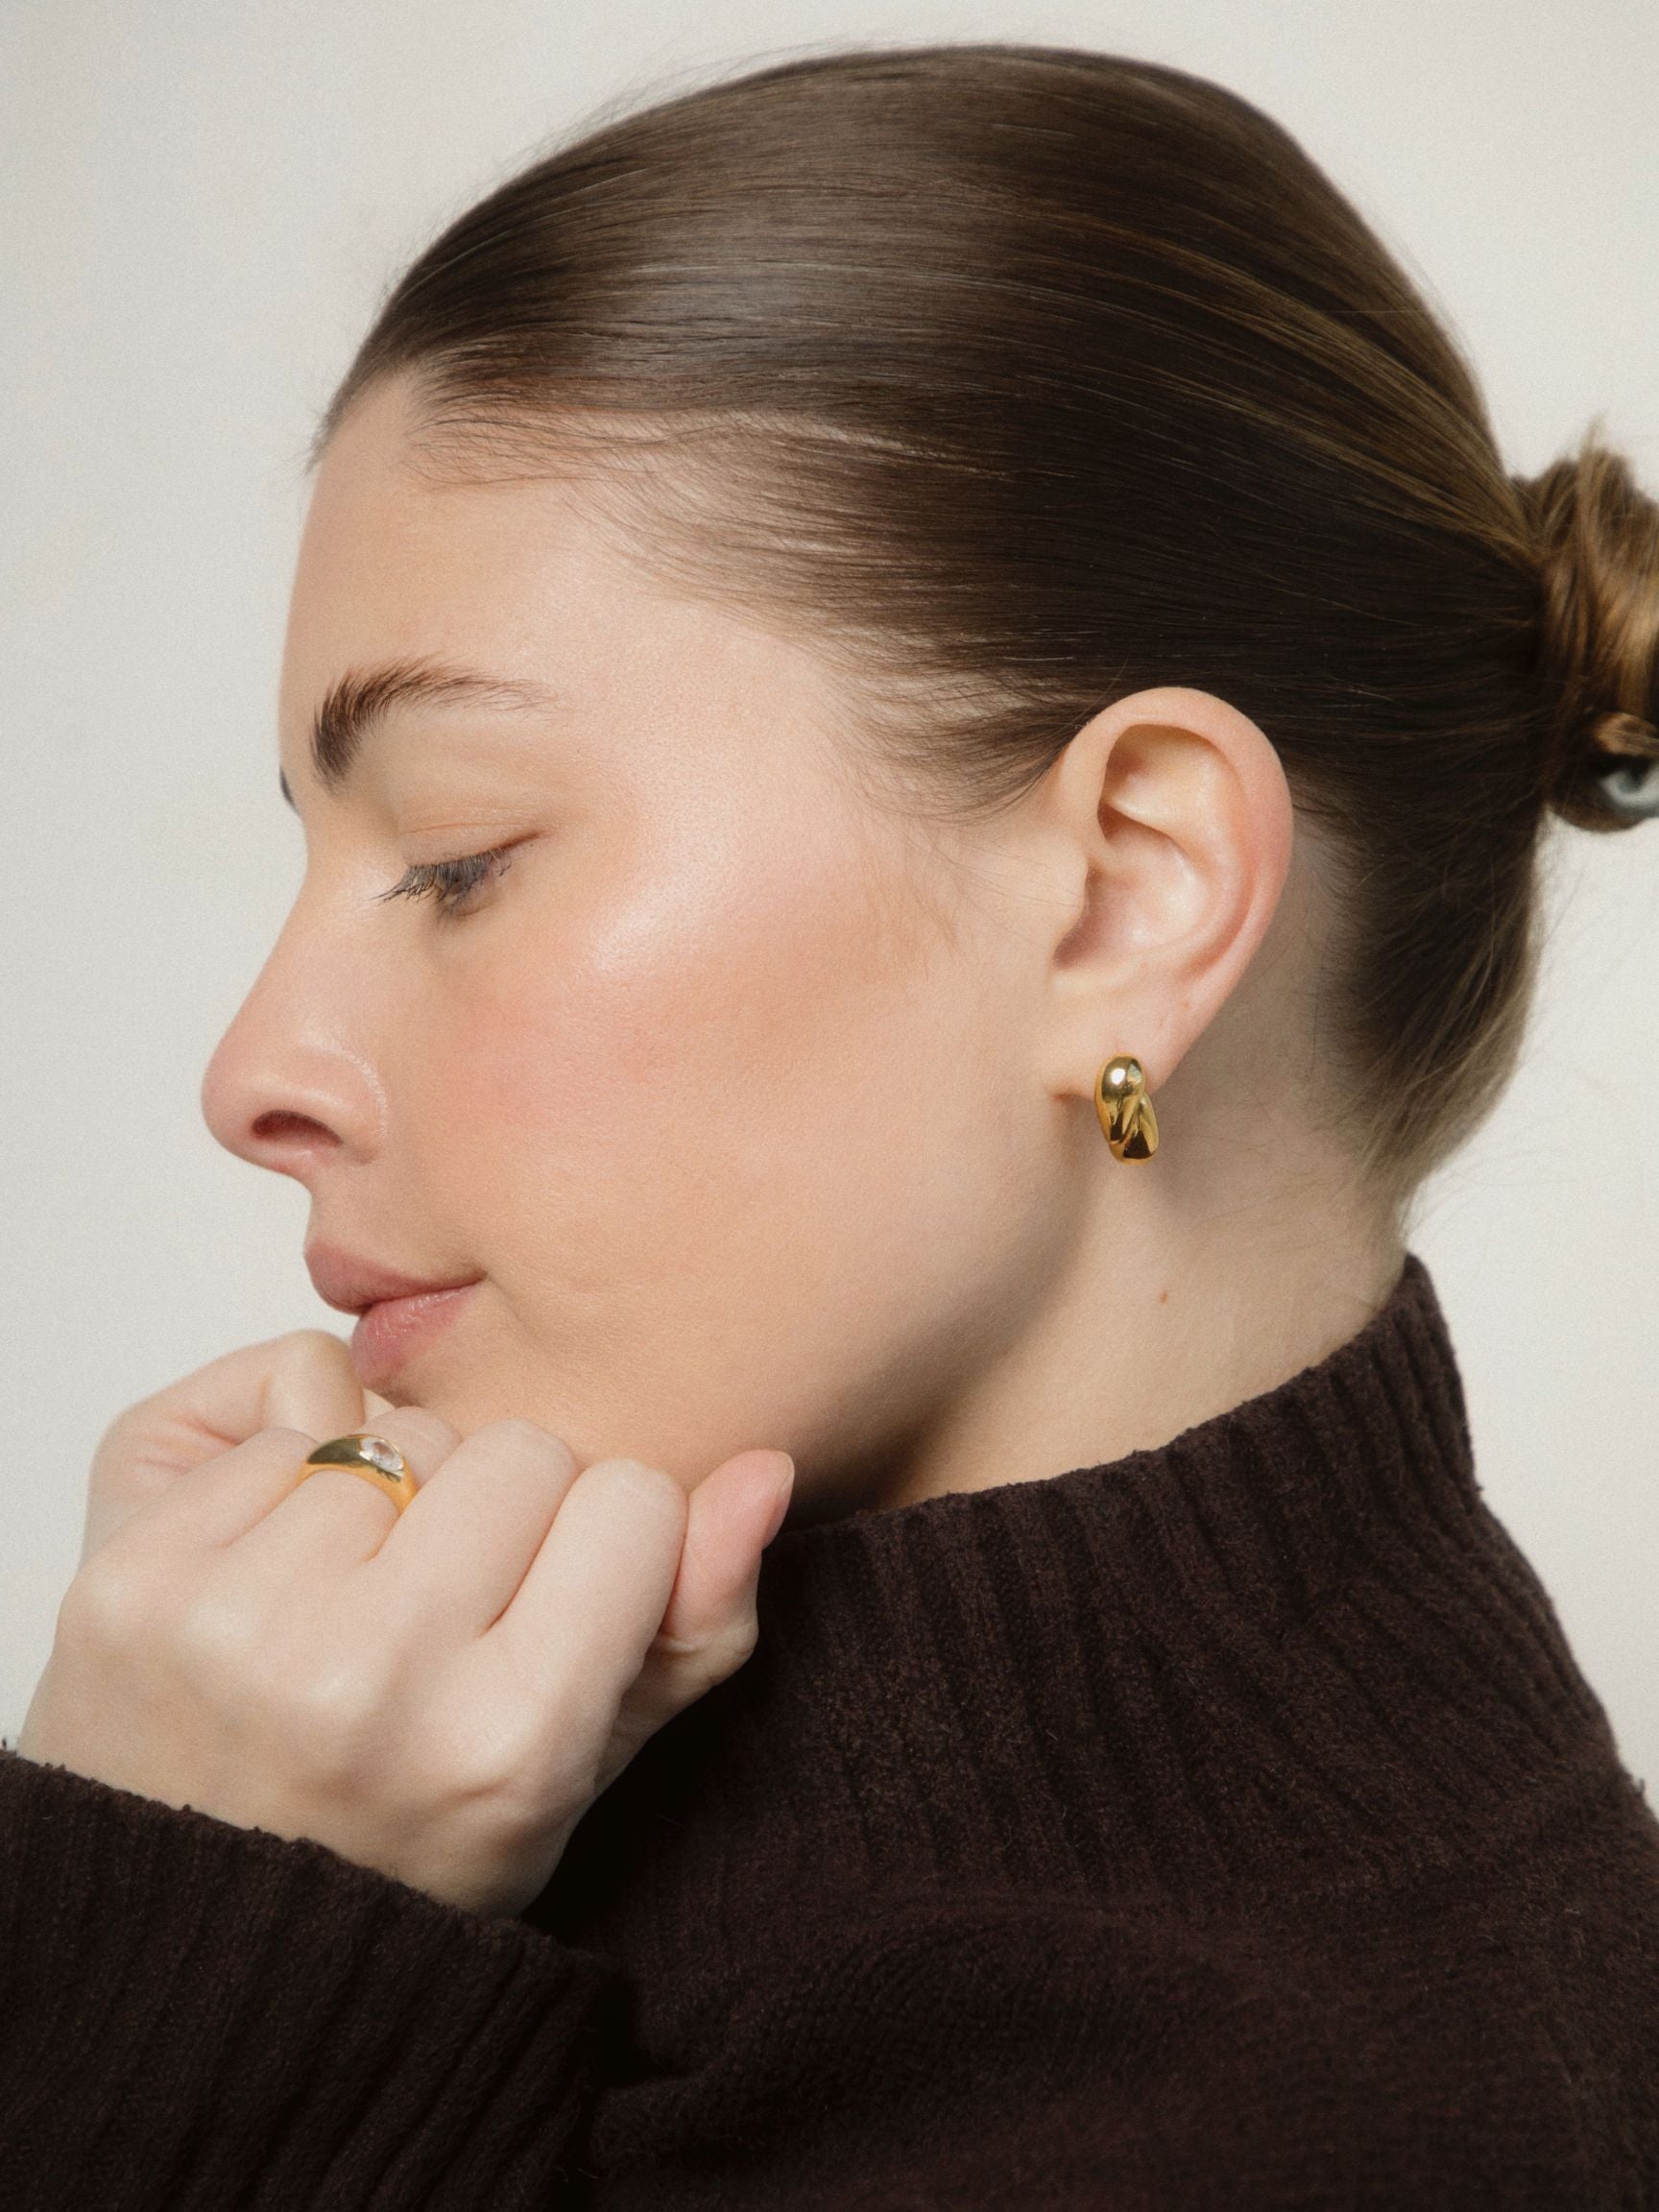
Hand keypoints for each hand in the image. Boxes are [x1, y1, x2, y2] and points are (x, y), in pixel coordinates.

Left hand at [16, 1331, 794, 1916]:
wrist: (186, 1928)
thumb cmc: (404, 1842)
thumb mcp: (580, 1772)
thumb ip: (694, 1625)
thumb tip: (761, 1473)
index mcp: (506, 1744)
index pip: (632, 1499)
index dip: (604, 1542)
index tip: (553, 1606)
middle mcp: (369, 1681)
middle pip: (518, 1448)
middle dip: (500, 1509)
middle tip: (446, 1607)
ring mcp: (238, 1624)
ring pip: (400, 1427)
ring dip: (393, 1492)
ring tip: (353, 1599)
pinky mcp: (134, 1575)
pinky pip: (281, 1415)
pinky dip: (290, 1476)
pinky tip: (274, 1577)